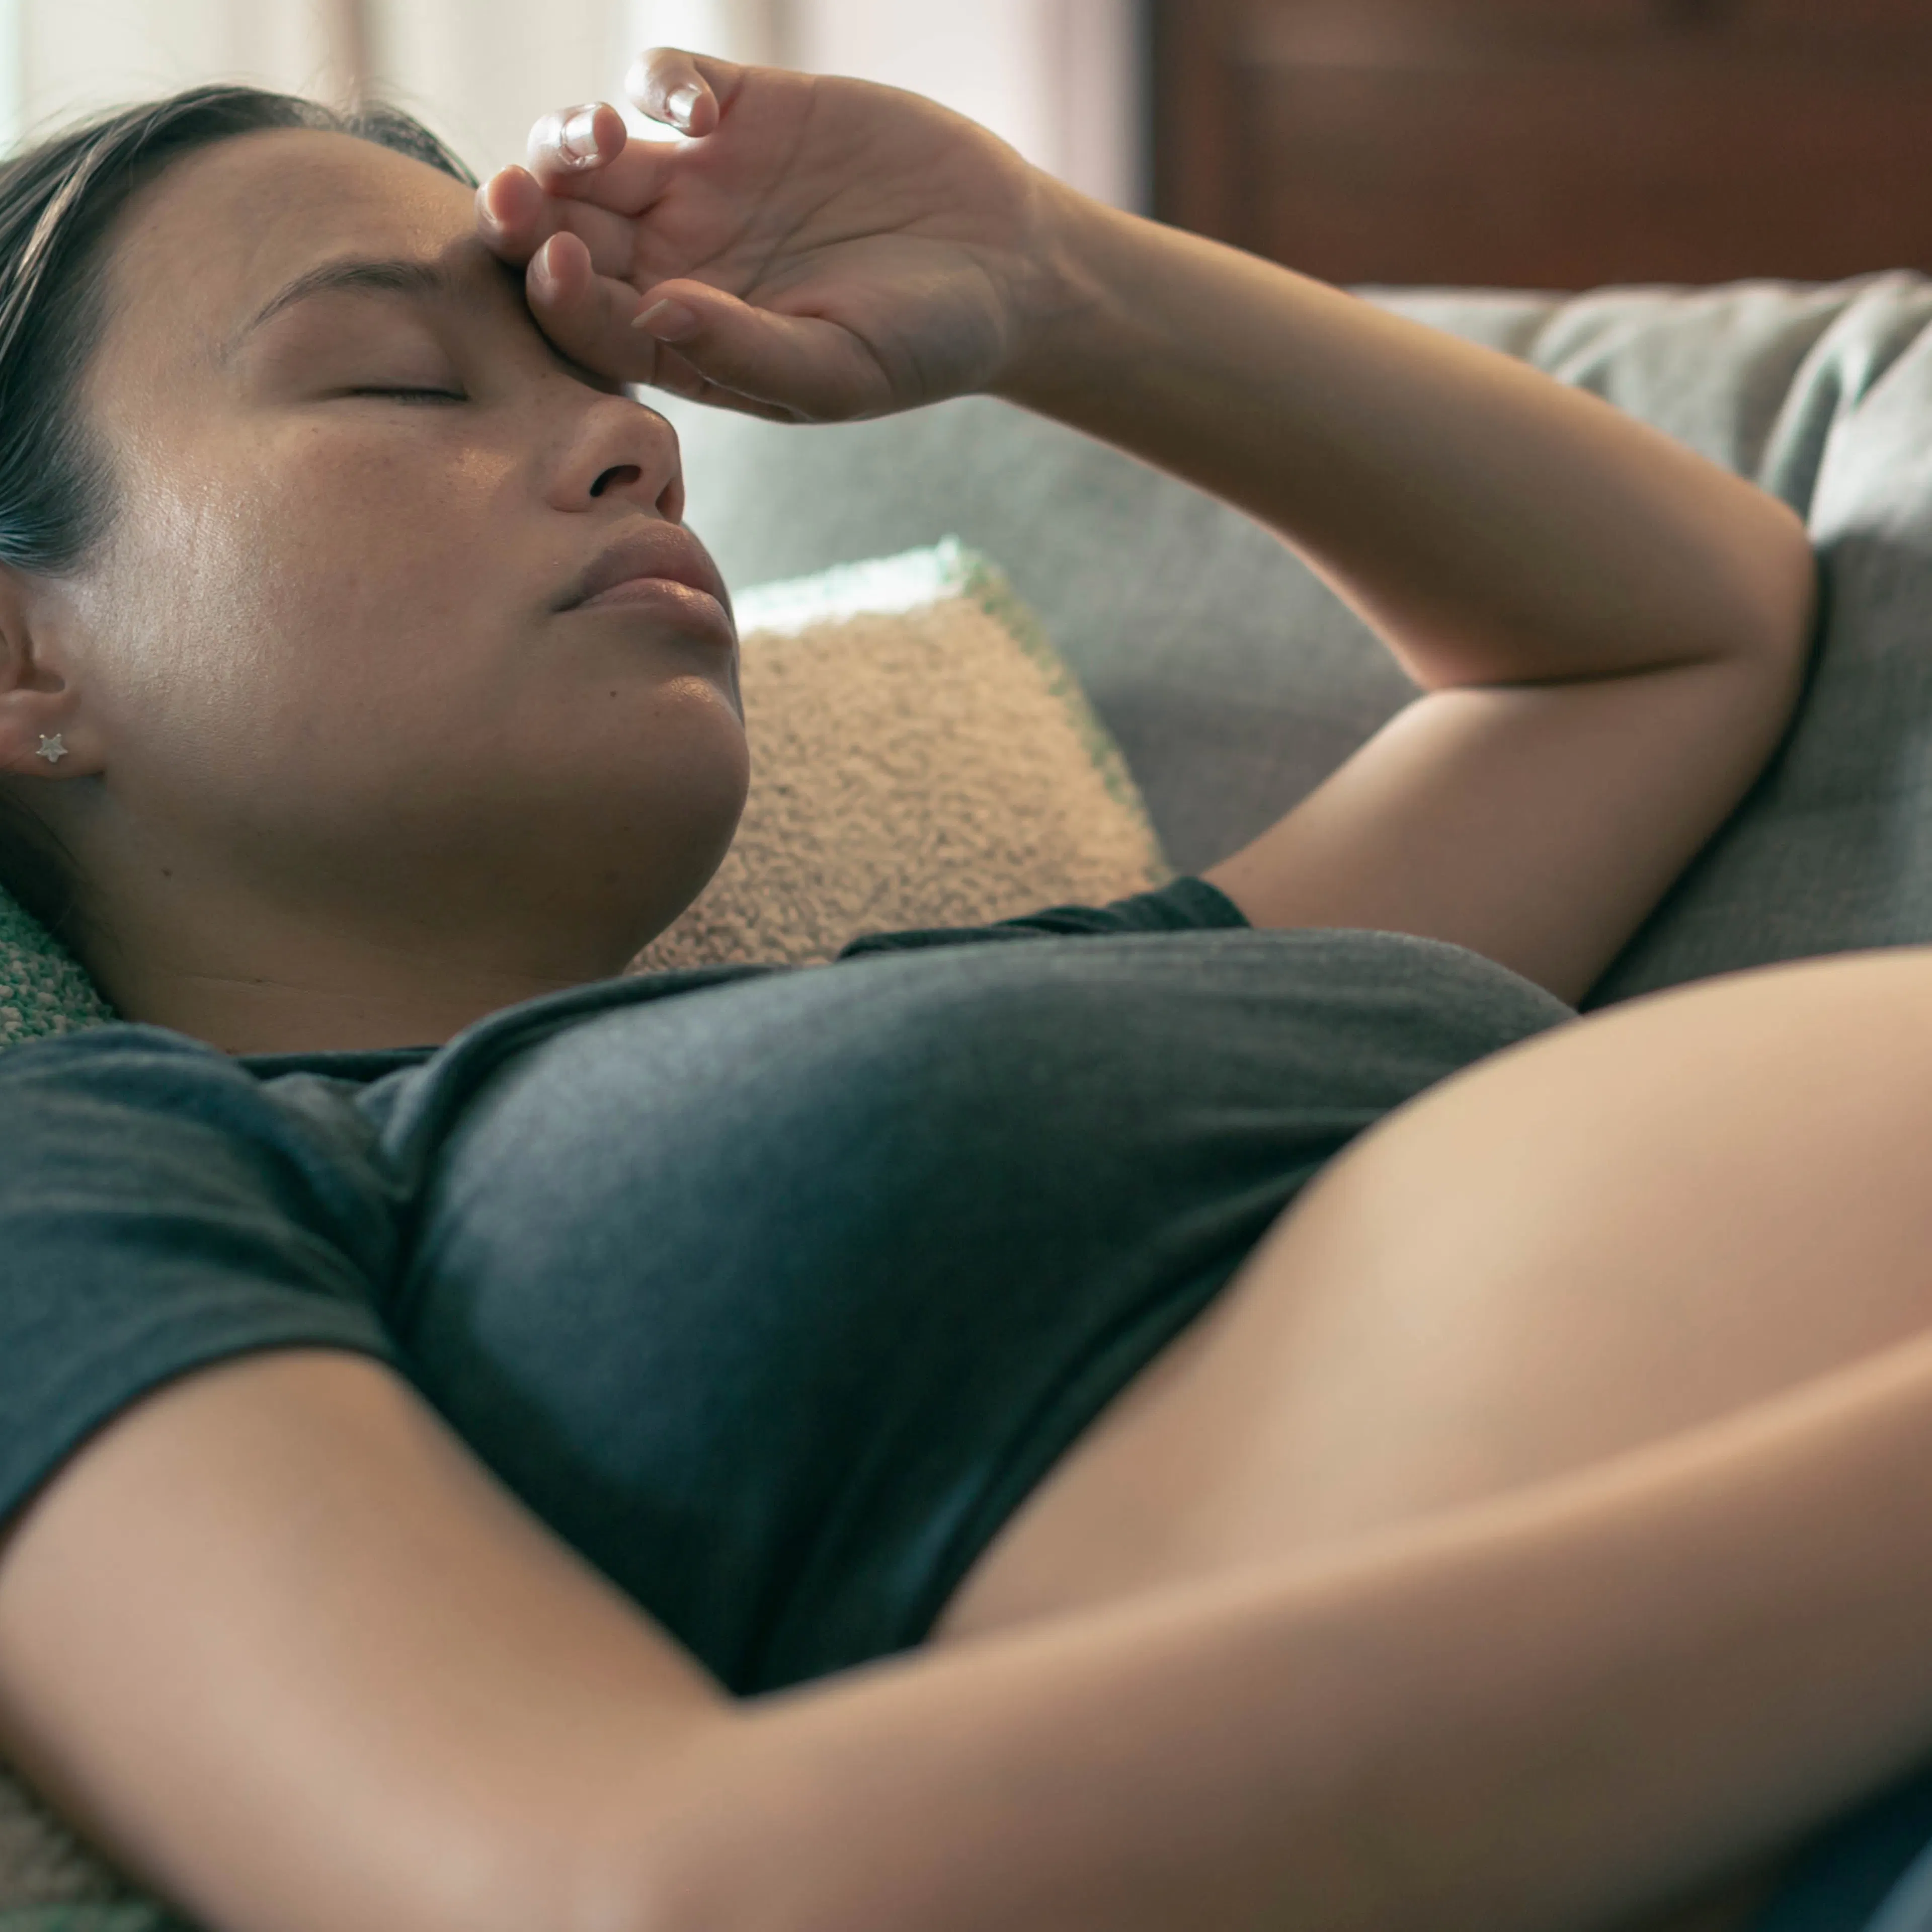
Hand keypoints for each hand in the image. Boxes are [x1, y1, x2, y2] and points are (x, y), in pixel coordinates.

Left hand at [475, 48, 1073, 422]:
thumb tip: (652, 316)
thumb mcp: (840, 371)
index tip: (552, 263)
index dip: (552, 293)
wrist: (1005, 268)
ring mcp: (704, 181)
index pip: (584, 321)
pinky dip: (660, 81)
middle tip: (517, 194)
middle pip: (562, 231)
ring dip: (569, 139)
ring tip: (604, 139)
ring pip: (591, 153)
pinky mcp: (747, 108)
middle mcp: (674, 261)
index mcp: (683, 341)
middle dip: (525, 212)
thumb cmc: (924, 346)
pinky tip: (699, 110)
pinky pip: (665, 78)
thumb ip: (744, 352)